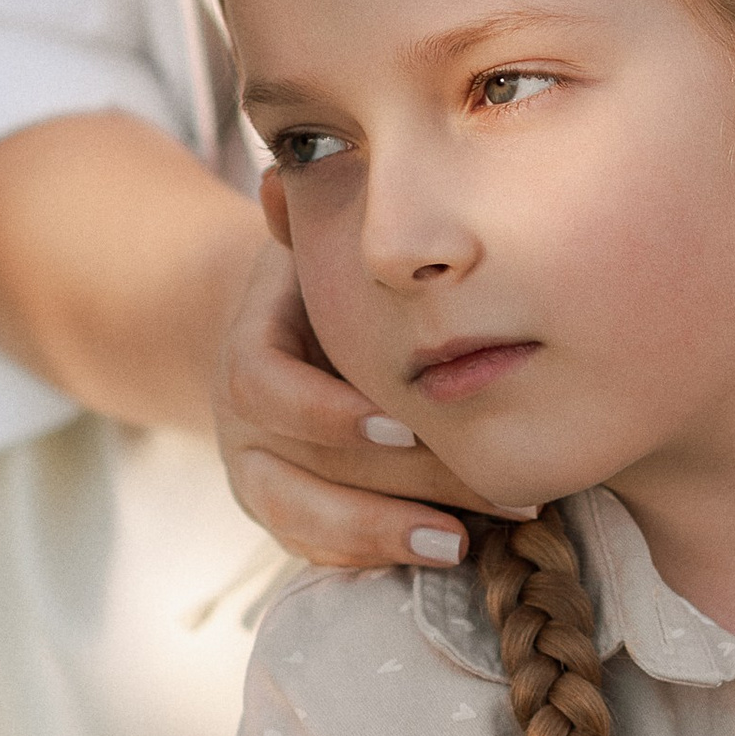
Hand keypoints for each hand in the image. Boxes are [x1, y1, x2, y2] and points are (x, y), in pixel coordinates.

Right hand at [212, 243, 504, 570]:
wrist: (288, 337)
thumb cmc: (324, 284)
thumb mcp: (314, 251)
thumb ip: (302, 224)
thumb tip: (283, 177)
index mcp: (246, 354)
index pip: (264, 389)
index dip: (328, 410)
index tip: (405, 421)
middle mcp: (241, 426)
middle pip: (303, 467)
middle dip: (398, 483)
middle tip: (493, 491)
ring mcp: (258, 477)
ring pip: (301, 521)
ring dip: (382, 535)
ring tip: (462, 543)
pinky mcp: (287, 516)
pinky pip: (318, 552)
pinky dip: (375, 558)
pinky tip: (448, 555)